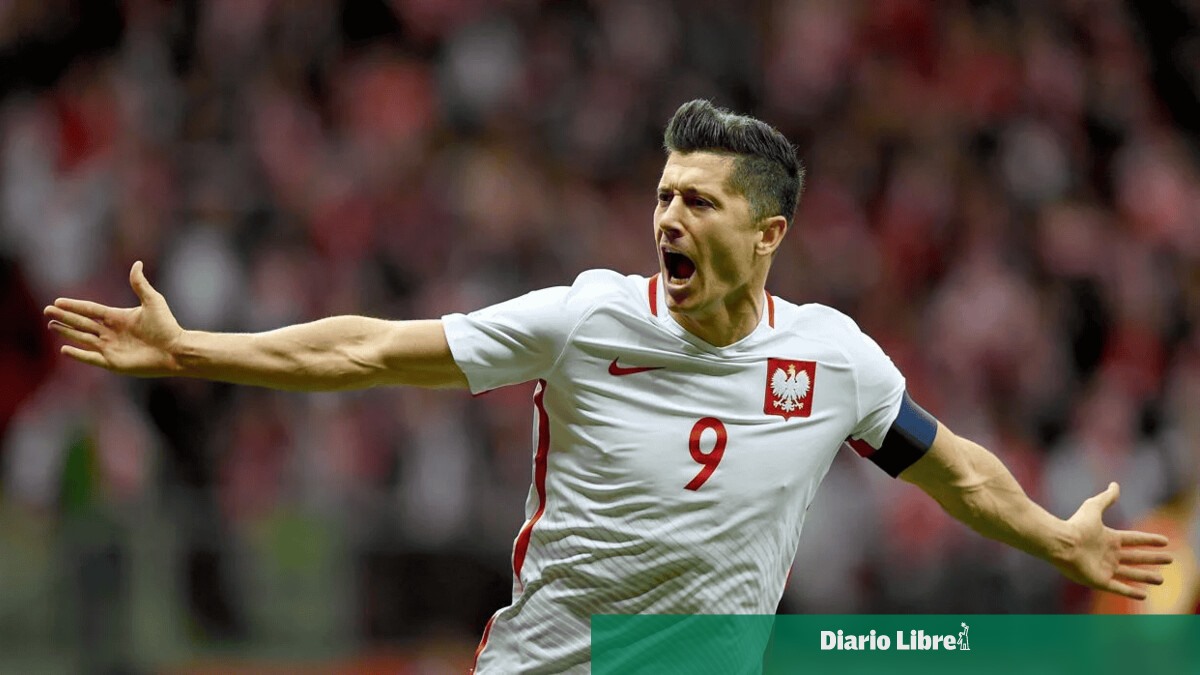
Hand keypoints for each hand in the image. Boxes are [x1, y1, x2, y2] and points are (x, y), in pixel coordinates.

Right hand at [44, 261, 183, 376]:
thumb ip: (140, 284)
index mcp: (118, 317)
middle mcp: (111, 332)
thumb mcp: (152, 301)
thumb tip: (137, 263)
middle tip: (46, 312)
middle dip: (65, 317)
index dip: (74, 306)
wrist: (175, 350)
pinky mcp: (113, 362)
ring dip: (67, 332)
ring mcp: (111, 347)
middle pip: (82, 323)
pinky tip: (64, 349)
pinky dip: (78, 354)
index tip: (58, 301)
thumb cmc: (167, 326)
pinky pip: (91, 357)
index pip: (90, 310)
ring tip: (51, 326)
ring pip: (83, 338)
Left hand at [1054, 482, 1172, 599]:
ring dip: (1146, 576)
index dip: (1149, 540)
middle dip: (1153, 559)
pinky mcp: (1099, 581)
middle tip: (1170, 560)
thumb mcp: (1093, 507)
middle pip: (1136, 557)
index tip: (1165, 541)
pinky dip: (1131, 591)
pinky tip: (1144, 594)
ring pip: (1131, 574)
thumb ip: (1106, 498)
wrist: (1061, 542)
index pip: (1135, 539)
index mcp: (1109, 538)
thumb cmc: (1076, 525)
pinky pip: (1119, 588)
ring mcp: (1104, 568)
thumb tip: (1115, 484)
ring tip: (1161, 580)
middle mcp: (1108, 554)